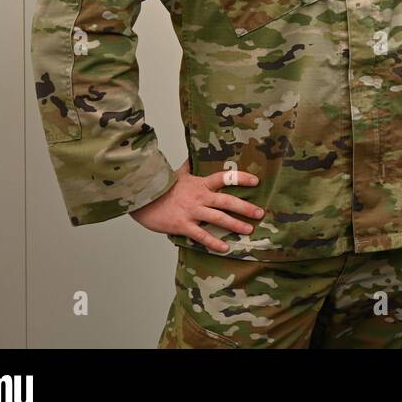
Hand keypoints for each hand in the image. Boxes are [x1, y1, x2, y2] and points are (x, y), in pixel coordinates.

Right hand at [130, 160, 264, 253]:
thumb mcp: (177, 174)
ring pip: (218, 218)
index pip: (224, 177)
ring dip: (235, 225)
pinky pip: (201, 235)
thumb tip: (192, 153)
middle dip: (245, 207)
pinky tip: (225, 248)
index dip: (241, 178)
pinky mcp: (183, 225)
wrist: (141, 199)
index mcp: (200, 183)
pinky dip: (214, 242)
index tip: (256, 181)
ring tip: (249, 230)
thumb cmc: (161, 188)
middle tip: (260, 213)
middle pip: (227, 201)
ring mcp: (192, 211)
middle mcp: (199, 196)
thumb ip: (188, 166)